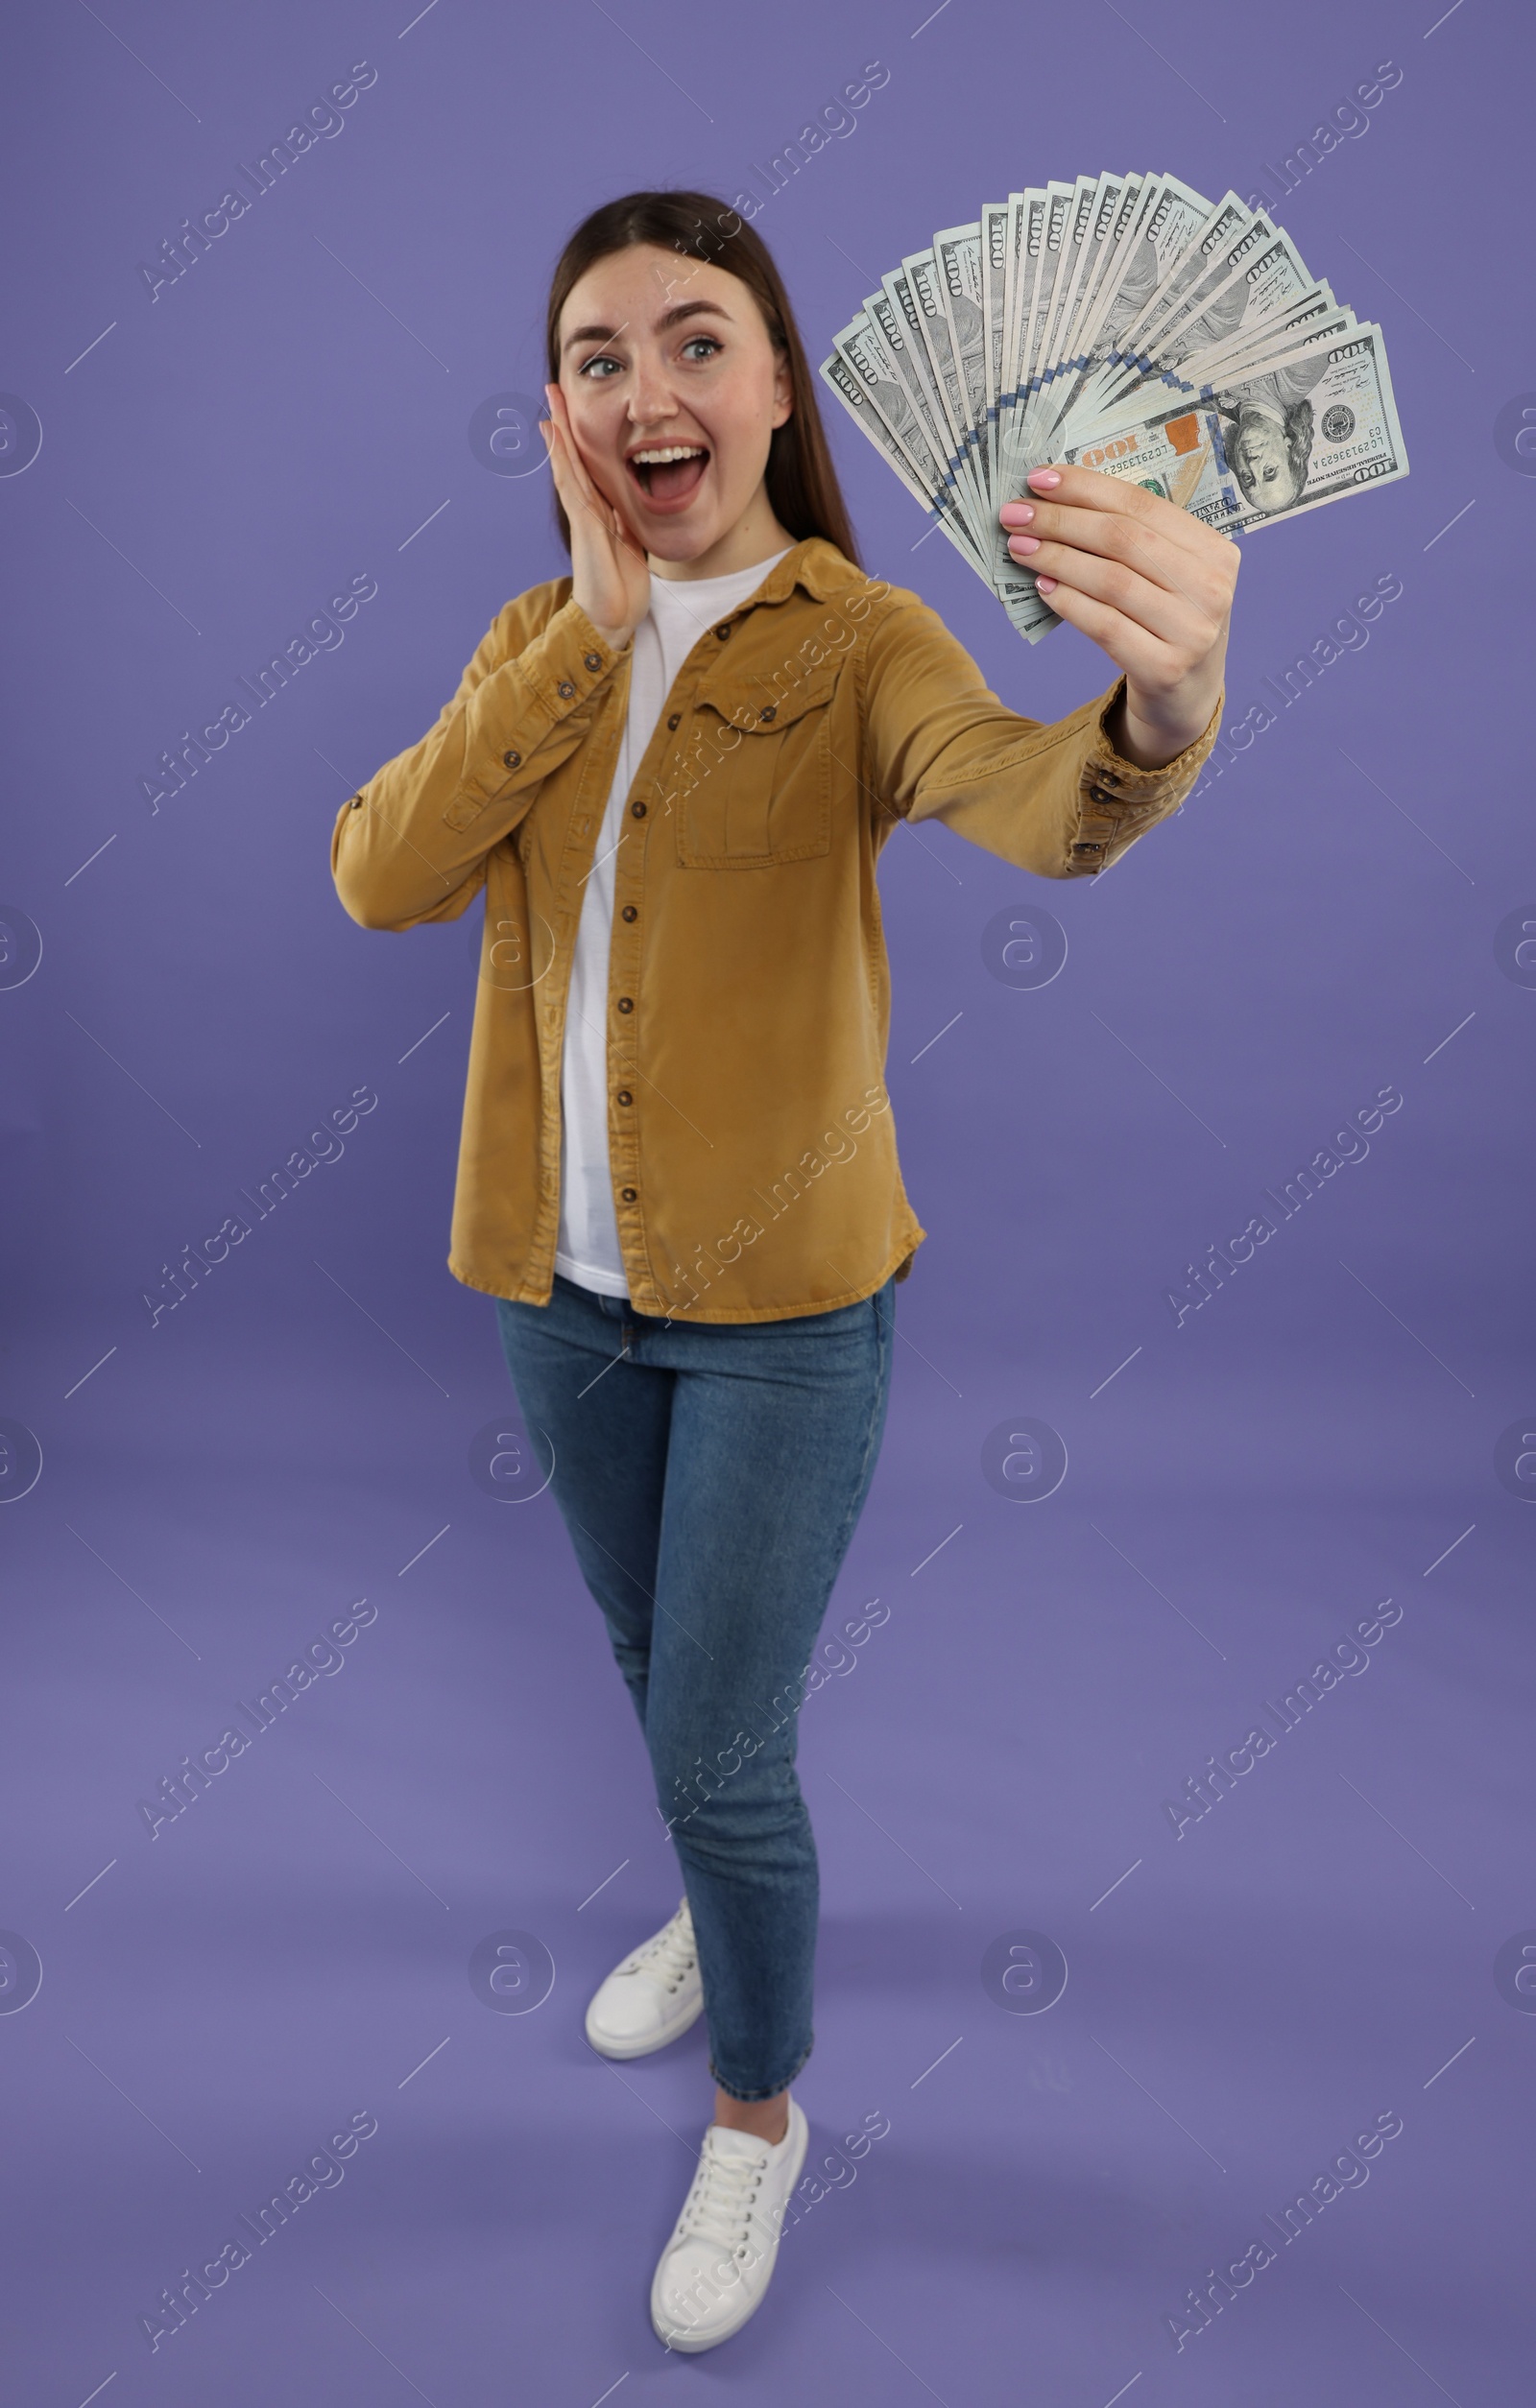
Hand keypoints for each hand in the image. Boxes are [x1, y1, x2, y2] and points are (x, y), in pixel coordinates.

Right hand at [541, 382, 649, 649]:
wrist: (613, 618)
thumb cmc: (622, 587)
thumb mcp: (634, 544)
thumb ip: (630, 522)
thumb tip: (639, 503)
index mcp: (602, 510)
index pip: (591, 465)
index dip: (583, 436)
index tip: (577, 407)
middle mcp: (588, 508)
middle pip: (573, 457)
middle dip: (565, 423)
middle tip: (554, 389)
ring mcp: (583, 514)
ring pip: (568, 463)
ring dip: (559, 430)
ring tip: (551, 400)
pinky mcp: (584, 523)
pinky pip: (571, 482)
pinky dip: (561, 456)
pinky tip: (553, 434)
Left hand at [999, 465, 1237, 768]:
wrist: (1186, 696)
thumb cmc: (1166, 622)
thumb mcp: (1167, 575)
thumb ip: (1133, 539)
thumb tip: (1057, 499)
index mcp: (1216, 551)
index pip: (1141, 504)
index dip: (1085, 487)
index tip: (1038, 479)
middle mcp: (1211, 589)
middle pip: (1122, 539)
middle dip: (1061, 520)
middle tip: (1015, 515)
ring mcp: (1191, 632)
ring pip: (1111, 580)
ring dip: (1056, 558)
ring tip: (1020, 548)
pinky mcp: (1165, 669)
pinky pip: (1104, 625)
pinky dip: (1068, 602)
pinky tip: (1042, 587)